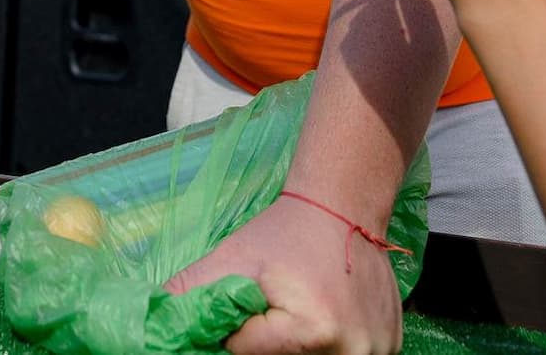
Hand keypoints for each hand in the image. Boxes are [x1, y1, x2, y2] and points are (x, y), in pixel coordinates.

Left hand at [166, 196, 403, 353]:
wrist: (344, 206)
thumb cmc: (285, 231)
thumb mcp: (232, 257)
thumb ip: (189, 291)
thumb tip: (154, 322)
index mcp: (314, 331)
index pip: (248, 353)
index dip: (238, 330)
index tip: (249, 301)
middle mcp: (353, 350)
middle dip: (269, 340)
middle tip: (276, 304)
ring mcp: (378, 352)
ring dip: (296, 344)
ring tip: (300, 305)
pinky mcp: (391, 348)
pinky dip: (326, 346)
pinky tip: (323, 313)